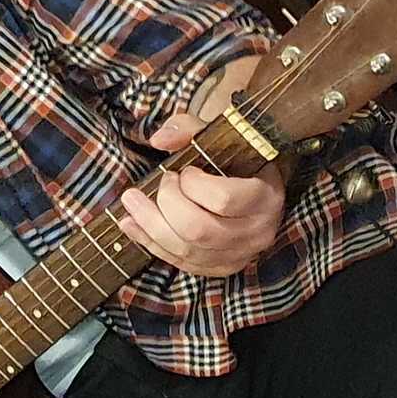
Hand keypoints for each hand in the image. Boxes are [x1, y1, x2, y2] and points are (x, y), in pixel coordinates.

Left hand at [117, 112, 285, 276]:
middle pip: (198, 229)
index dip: (193, 185)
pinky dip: (150, 243)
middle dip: (166, 204)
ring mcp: (239, 255)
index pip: (223, 199)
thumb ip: (191, 129)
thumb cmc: (237, 160)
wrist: (255, 186)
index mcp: (265, 197)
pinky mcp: (219, 268)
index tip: (183, 171)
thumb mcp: (222, 138)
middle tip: (159, 182)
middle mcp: (256, 232)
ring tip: (130, 202)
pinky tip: (131, 224)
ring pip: (186, 250)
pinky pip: (180, 263)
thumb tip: (159, 139)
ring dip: (149, 225)